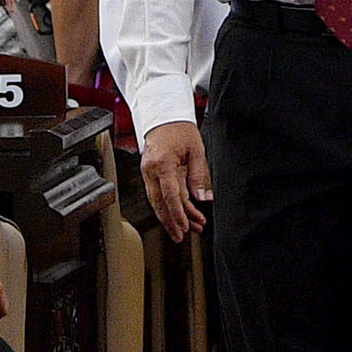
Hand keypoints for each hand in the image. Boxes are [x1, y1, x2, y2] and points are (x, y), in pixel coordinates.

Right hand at [141, 120, 212, 241]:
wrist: (164, 116)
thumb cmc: (179, 129)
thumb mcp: (196, 150)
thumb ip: (199, 176)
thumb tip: (203, 198)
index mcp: (162, 164)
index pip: (170, 195)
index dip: (178, 214)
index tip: (186, 226)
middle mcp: (151, 170)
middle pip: (160, 203)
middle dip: (172, 222)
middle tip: (183, 235)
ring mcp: (148, 172)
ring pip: (157, 202)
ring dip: (170, 217)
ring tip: (184, 230)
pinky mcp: (150, 174)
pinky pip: (157, 194)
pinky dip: (167, 206)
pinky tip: (177, 215)